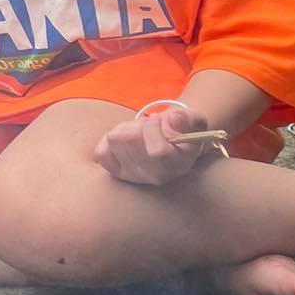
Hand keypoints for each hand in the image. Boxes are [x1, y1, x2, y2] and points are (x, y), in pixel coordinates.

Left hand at [93, 107, 214, 186]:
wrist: (171, 141)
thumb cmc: (183, 129)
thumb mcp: (193, 120)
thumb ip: (187, 118)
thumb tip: (173, 118)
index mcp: (179, 164)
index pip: (158, 152)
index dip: (153, 129)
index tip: (157, 119)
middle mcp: (156, 176)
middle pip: (131, 141)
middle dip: (138, 124)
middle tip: (147, 124)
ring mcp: (134, 176)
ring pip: (115, 140)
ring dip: (125, 128)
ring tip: (138, 131)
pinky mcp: (117, 172)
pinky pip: (101, 152)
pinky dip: (108, 139)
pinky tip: (124, 140)